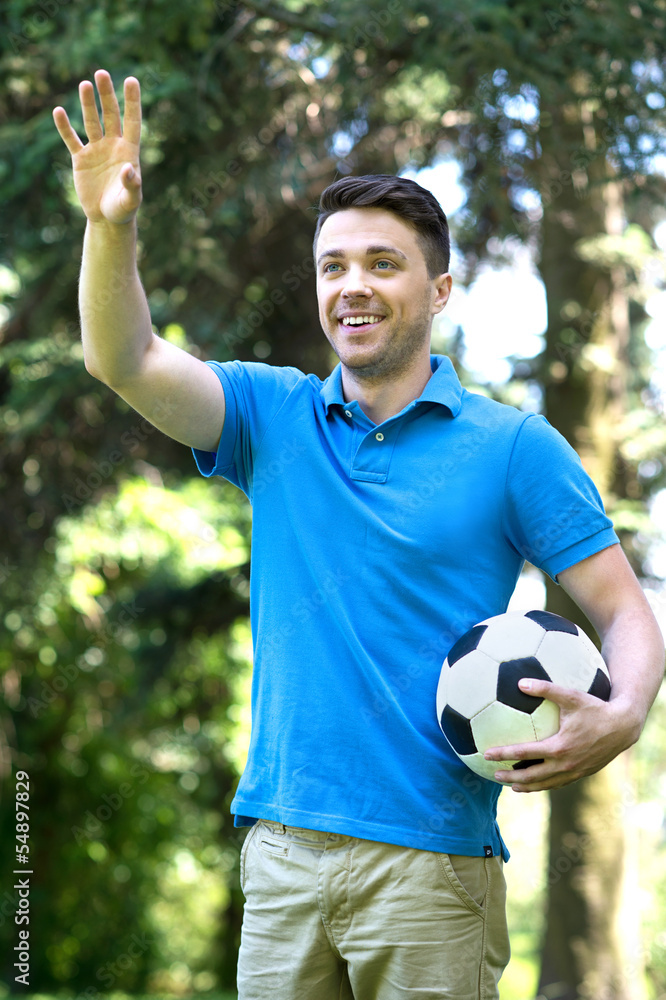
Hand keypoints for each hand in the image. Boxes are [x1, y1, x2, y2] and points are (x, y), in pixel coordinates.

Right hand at [53, 69, 141, 225]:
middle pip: (111, 115)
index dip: (132, 101)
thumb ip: (132, 185)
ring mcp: (96, 150)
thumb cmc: (123, 209)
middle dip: (107, 95)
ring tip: (84, 84)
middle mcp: (113, 146)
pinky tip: (59, 111)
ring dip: (87, 103)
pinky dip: (64, 127)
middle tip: (101, 73)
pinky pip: (71, 139)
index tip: (131, 80)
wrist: (107, 219)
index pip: (132, 121)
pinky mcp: (81, 159)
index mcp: (129, 151)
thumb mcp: (131, 200)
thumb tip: (128, 169)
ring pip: (91, 122)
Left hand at [483, 677, 639, 791]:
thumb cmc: (595, 708)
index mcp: (558, 747)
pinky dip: (543, 785)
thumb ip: (545, 688)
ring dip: (525, 785)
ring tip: (511, 785)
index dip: (503, 754)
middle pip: (530, 776)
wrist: (622, 727)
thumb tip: (520, 682)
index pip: (524, 753)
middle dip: (510, 777)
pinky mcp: (581, 774)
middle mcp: (564, 764)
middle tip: (493, 774)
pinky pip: (557, 784)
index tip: (486, 754)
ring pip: (544, 784)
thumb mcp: (571, 696)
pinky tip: (535, 782)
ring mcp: (573, 772)